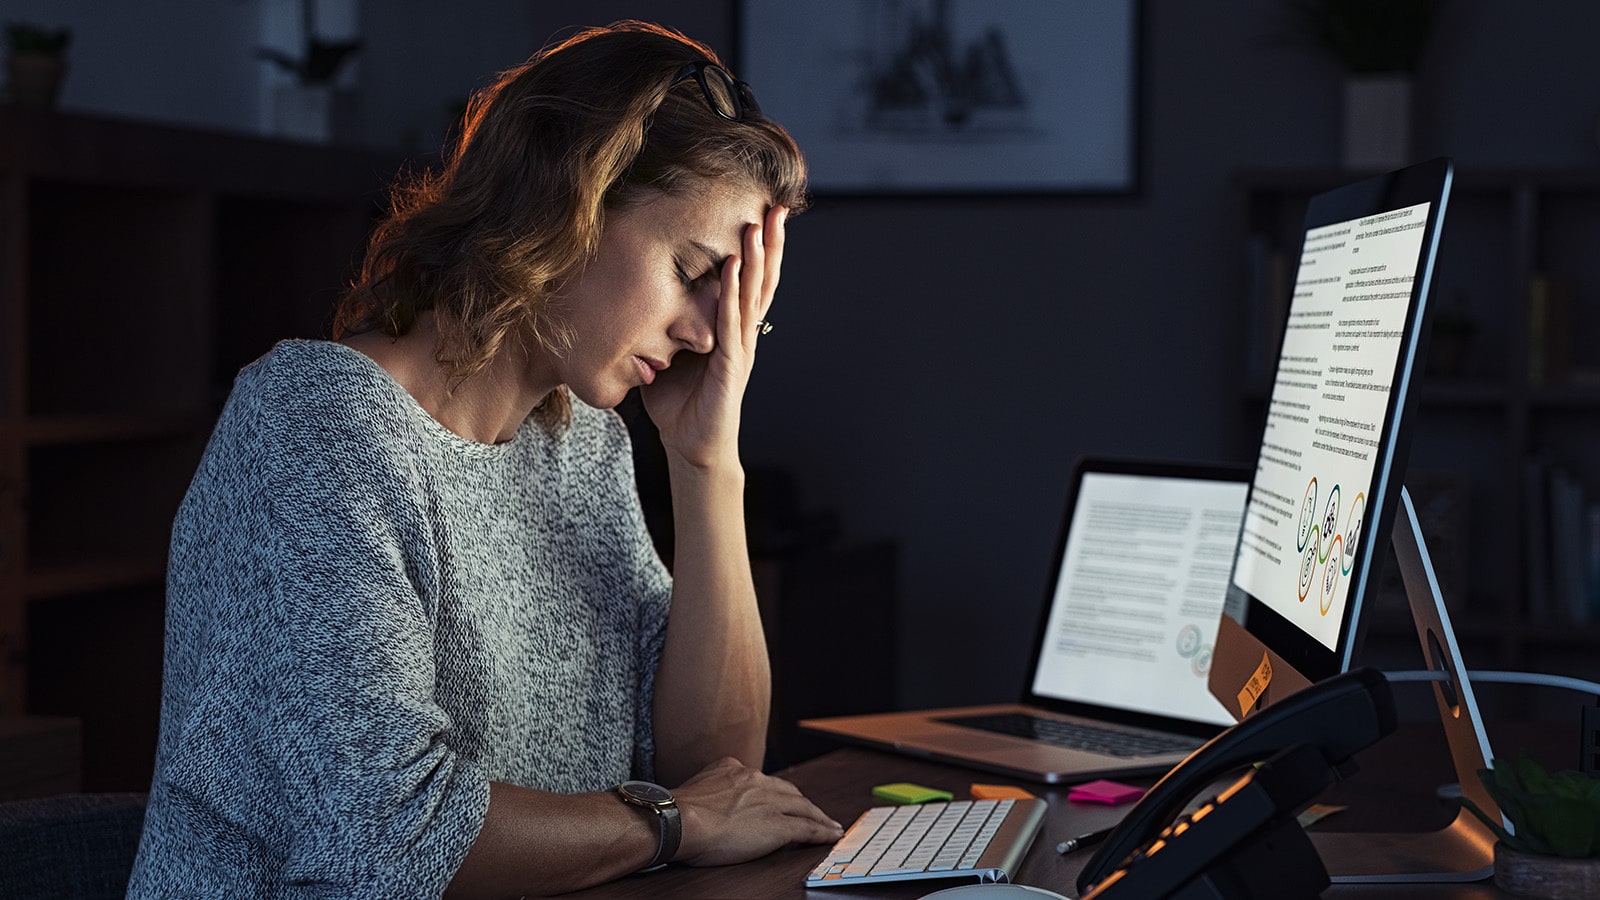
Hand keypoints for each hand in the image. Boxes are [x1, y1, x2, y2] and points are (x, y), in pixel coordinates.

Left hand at [642, 205, 786, 468]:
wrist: (692, 447)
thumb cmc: (681, 404)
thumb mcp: (668, 354)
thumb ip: (665, 326)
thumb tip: (639, 297)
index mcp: (733, 329)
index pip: (751, 281)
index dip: (760, 249)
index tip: (765, 213)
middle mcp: (743, 334)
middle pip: (763, 280)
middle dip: (770, 243)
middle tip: (779, 206)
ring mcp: (740, 348)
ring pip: (753, 295)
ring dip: (756, 259)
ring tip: (760, 226)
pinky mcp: (731, 365)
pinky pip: (733, 322)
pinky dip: (733, 293)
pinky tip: (734, 267)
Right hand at [670, 756, 842, 866]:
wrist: (679, 820)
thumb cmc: (677, 813)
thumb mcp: (694, 789)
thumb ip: (708, 789)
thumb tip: (705, 803)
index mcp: (733, 769)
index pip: (763, 781)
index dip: (777, 793)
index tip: (782, 800)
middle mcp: (755, 780)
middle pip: (788, 791)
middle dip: (802, 803)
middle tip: (813, 813)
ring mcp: (769, 802)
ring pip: (804, 807)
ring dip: (819, 817)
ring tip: (829, 825)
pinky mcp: (778, 824)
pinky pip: (808, 828)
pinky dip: (822, 831)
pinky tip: (830, 835)